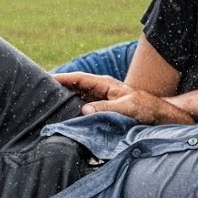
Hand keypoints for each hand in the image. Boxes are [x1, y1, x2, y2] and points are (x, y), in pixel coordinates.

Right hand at [53, 71, 191, 124]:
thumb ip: (106, 108)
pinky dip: (73, 113)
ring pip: (77, 100)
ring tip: (45, 107)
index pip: (79, 78)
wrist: (158, 116)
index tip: (45, 78)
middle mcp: (99, 90)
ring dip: (64, 103)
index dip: (62, 78)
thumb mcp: (126, 107)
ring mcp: (100, 101)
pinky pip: (83, 111)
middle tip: (39, 93)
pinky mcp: (101, 111)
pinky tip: (63, 119)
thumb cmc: (145, 107)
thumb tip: (84, 110)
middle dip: (58, 89)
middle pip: (74, 88)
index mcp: (104, 84)